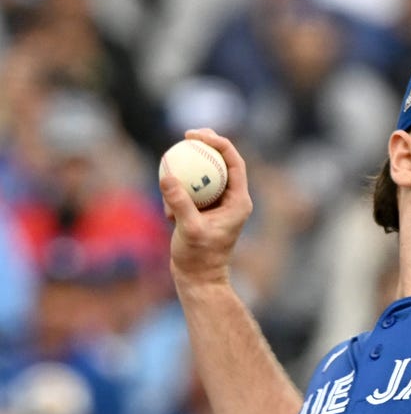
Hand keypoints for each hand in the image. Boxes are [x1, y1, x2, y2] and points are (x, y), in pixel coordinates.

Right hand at [160, 129, 252, 287]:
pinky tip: (167, 214)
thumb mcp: (188, 229)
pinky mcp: (204, 211)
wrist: (197, 279)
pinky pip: (191, 191)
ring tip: (170, 186)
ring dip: (186, 175)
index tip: (196, 135)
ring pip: (205, 175)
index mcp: (239, 201)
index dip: (218, 143)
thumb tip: (167, 176)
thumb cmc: (198, 258)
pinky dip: (177, 195)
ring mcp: (218, 205)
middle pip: (222, 162)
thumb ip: (179, 203)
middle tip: (186, 135)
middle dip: (205, 146)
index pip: (234, 162)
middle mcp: (232, 200)